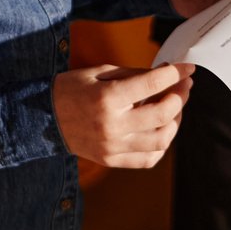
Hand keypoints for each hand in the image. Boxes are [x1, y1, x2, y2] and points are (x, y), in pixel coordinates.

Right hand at [53, 62, 193, 168]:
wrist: (42, 117)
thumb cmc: (74, 88)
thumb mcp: (102, 72)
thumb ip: (136, 74)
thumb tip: (167, 75)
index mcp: (108, 98)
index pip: (152, 84)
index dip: (176, 74)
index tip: (188, 68)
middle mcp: (112, 125)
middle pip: (163, 114)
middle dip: (181, 97)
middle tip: (184, 86)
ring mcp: (112, 146)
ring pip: (162, 139)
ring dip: (175, 121)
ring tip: (174, 108)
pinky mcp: (111, 160)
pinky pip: (149, 158)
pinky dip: (162, 145)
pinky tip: (161, 129)